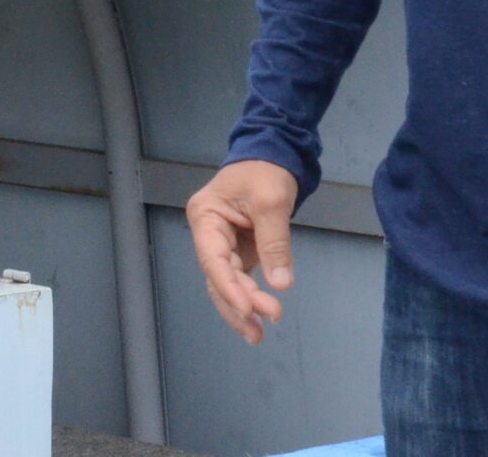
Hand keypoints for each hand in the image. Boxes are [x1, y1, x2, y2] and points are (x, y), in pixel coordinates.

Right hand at [187, 159, 300, 343]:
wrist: (275, 154)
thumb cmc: (266, 171)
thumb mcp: (272, 202)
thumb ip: (274, 243)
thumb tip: (281, 283)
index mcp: (206, 217)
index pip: (213, 259)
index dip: (228, 287)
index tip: (247, 308)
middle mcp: (209, 234)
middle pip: (217, 277)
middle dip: (238, 304)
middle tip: (261, 328)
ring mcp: (223, 244)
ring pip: (228, 284)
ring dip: (243, 308)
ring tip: (259, 333)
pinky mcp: (239, 250)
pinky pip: (241, 279)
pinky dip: (251, 297)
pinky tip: (261, 316)